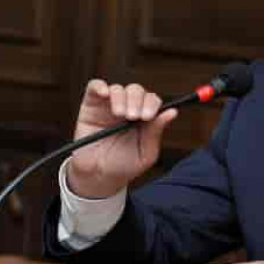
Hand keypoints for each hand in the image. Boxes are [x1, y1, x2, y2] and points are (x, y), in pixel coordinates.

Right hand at [67, 80, 177, 198]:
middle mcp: (128, 108)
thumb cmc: (124, 165)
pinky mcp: (91, 105)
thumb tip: (173, 112)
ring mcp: (109, 105)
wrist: (98, 176)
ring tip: (119, 114)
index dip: (152, 104)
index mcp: (144, 117)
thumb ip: (155, 132)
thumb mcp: (145, 153)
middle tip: (133, 116)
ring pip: (118, 88)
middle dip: (137, 100)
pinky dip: (100, 86)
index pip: (152, 101)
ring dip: (121, 98)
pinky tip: (105, 94)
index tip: (148, 116)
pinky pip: (95, 87)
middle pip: (136, 90)